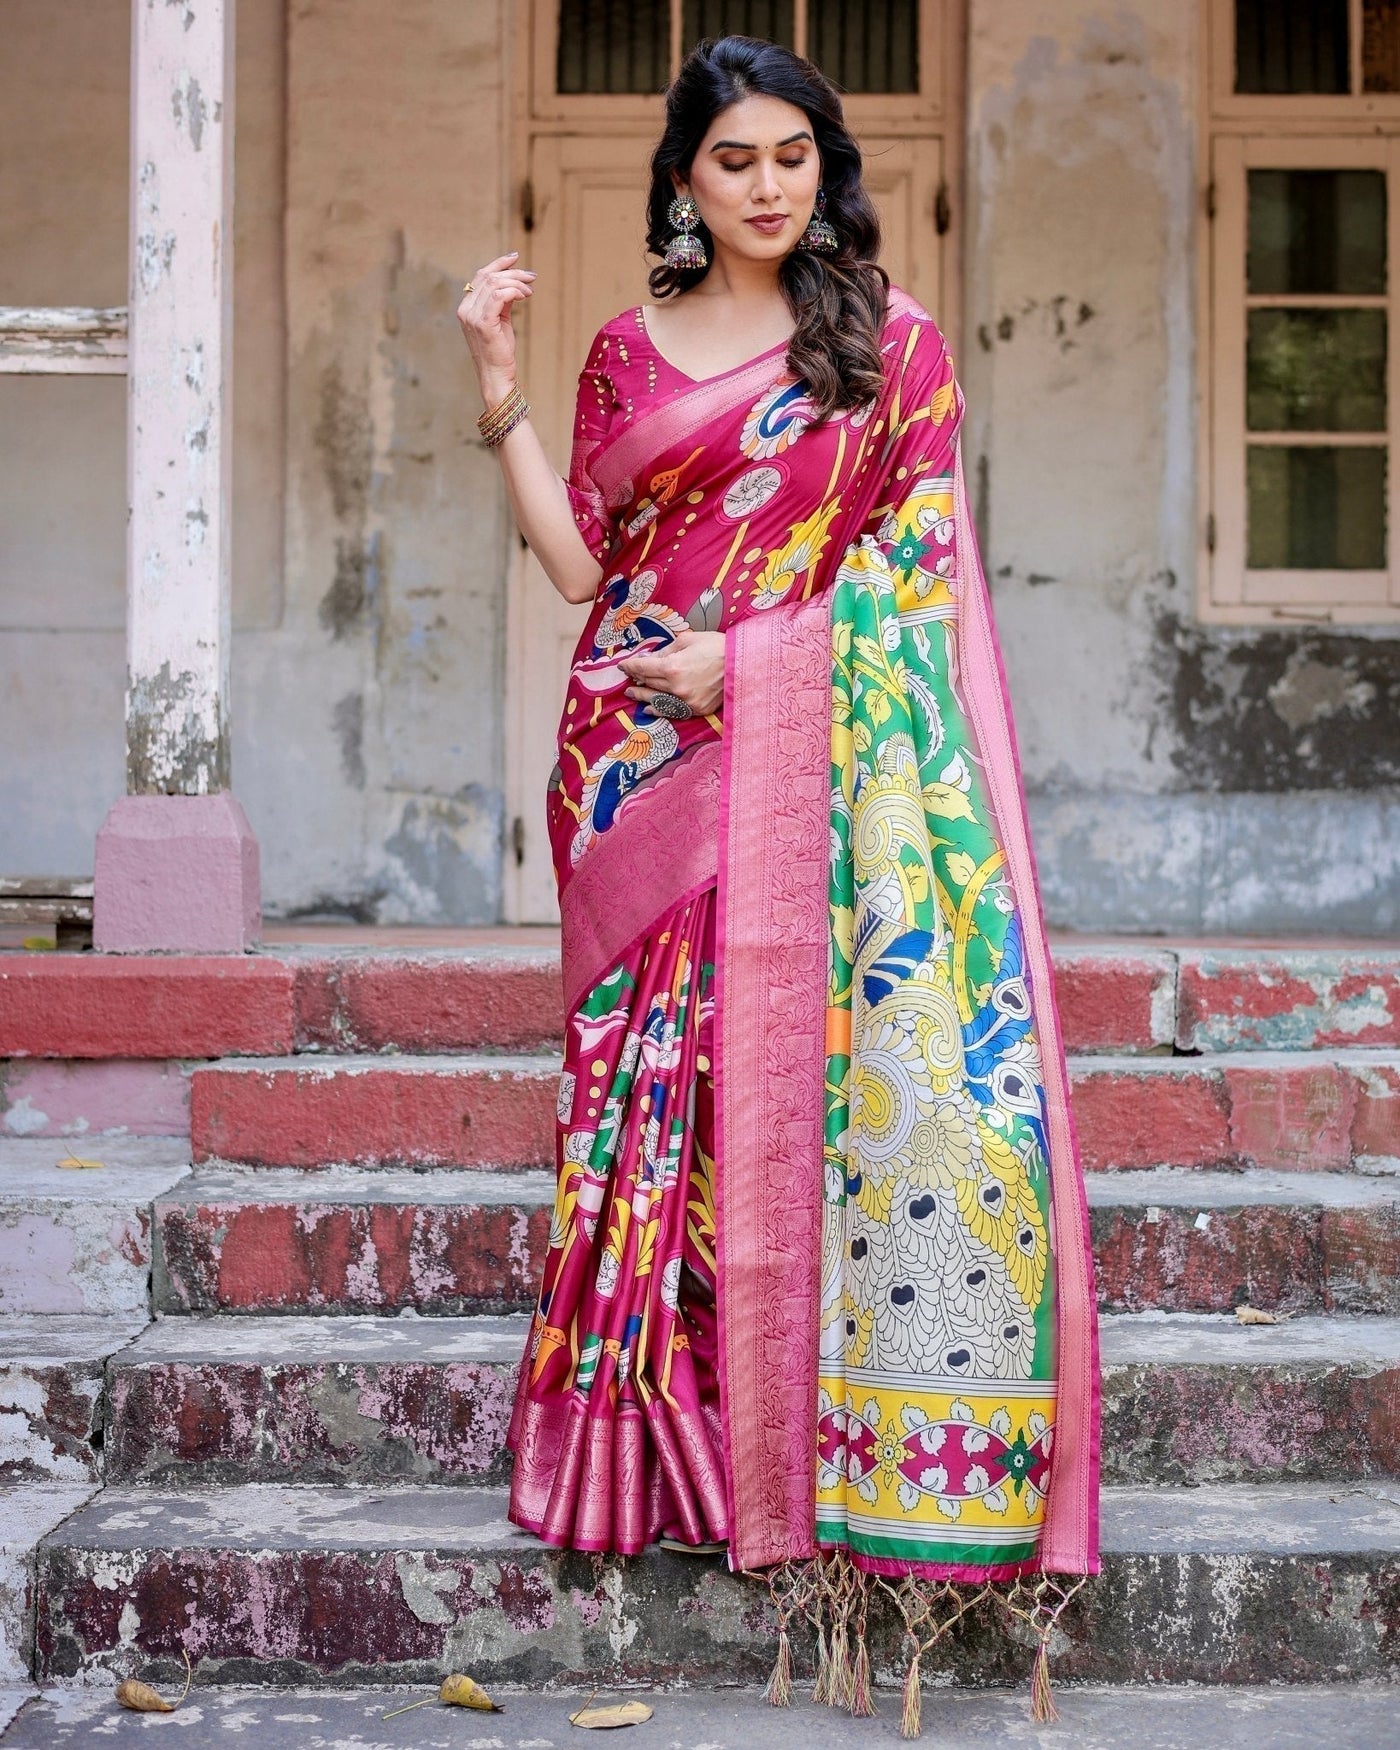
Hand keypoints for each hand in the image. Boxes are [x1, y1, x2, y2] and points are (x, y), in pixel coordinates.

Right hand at [457, 252, 535, 404]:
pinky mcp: (482, 323)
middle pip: (488, 276)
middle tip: (532, 276)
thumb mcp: (500, 320)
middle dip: (513, 272)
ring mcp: (471, 316)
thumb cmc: (499, 350)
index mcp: (467, 306)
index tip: (515, 258)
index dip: (498, 264)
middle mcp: (465, 309)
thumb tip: (514, 283)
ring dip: (516, 282)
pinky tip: (524, 296)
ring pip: (494, 284)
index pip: (480, 275)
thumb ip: (502, 301)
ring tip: (530, 290)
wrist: (497, 375)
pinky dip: (513, 291)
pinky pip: (498, 296)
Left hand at [619, 630, 724, 718]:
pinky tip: (649, 708)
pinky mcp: (696, 709)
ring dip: (642, 696)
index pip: (643, 668)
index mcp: (672, 666)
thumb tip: (650, 658)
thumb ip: (666, 650)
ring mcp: (686, 701)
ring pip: (657, 699)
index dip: (630, 666)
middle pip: (649, 684)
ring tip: (632, 694)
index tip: (623, 666)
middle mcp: (676, 687)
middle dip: (637, 679)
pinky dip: (658, 710)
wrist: (742, 664)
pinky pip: (672, 711)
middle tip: (628, 679)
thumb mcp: (688, 639)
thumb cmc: (716, 647)